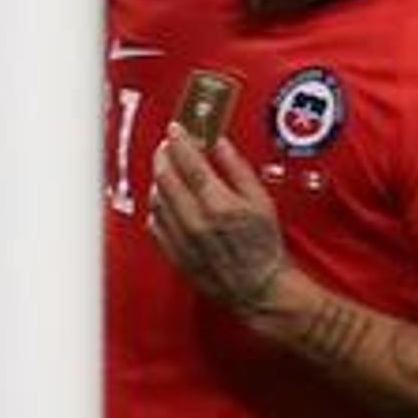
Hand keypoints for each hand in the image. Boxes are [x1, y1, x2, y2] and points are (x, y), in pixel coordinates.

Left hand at [148, 127, 292, 316]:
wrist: (258, 288)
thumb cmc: (264, 248)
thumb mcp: (262, 202)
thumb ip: (237, 169)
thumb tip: (219, 144)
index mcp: (218, 204)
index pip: (189, 162)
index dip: (179, 141)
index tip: (176, 130)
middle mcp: (195, 221)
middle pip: (165, 177)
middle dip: (163, 155)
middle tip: (168, 146)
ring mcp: (181, 239)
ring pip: (156, 198)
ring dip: (159, 179)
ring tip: (169, 171)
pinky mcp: (173, 253)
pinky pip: (154, 222)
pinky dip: (157, 206)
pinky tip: (167, 201)